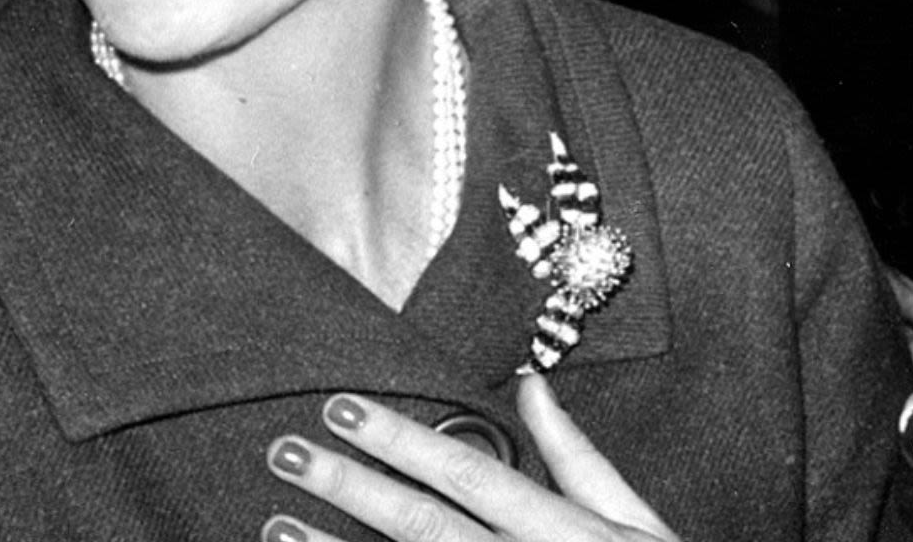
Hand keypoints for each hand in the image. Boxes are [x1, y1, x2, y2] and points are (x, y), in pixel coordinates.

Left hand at [262, 376, 681, 540]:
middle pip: (424, 527)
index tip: (341, 407)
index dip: (402, 441)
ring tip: (274, 525)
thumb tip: (531, 385)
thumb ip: (581, 459)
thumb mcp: (637, 526)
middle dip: (350, 487)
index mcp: (566, 535)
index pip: (470, 476)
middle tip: (285, 452)